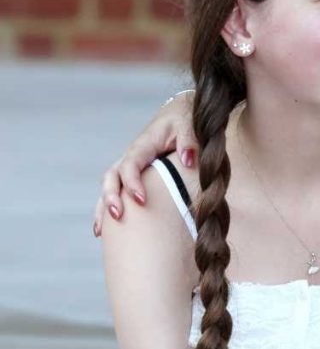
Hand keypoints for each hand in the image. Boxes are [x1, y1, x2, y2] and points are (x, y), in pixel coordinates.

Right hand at [92, 90, 197, 236]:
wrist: (178, 116)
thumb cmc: (185, 122)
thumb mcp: (189, 125)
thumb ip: (189, 140)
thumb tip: (189, 160)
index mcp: (144, 145)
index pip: (131, 163)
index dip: (133, 181)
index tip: (141, 200)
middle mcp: (131, 156)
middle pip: (112, 175)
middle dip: (111, 196)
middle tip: (118, 216)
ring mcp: (129, 166)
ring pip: (108, 185)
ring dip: (103, 206)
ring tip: (101, 232)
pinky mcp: (131, 175)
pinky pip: (114, 191)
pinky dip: (104, 209)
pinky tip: (101, 231)